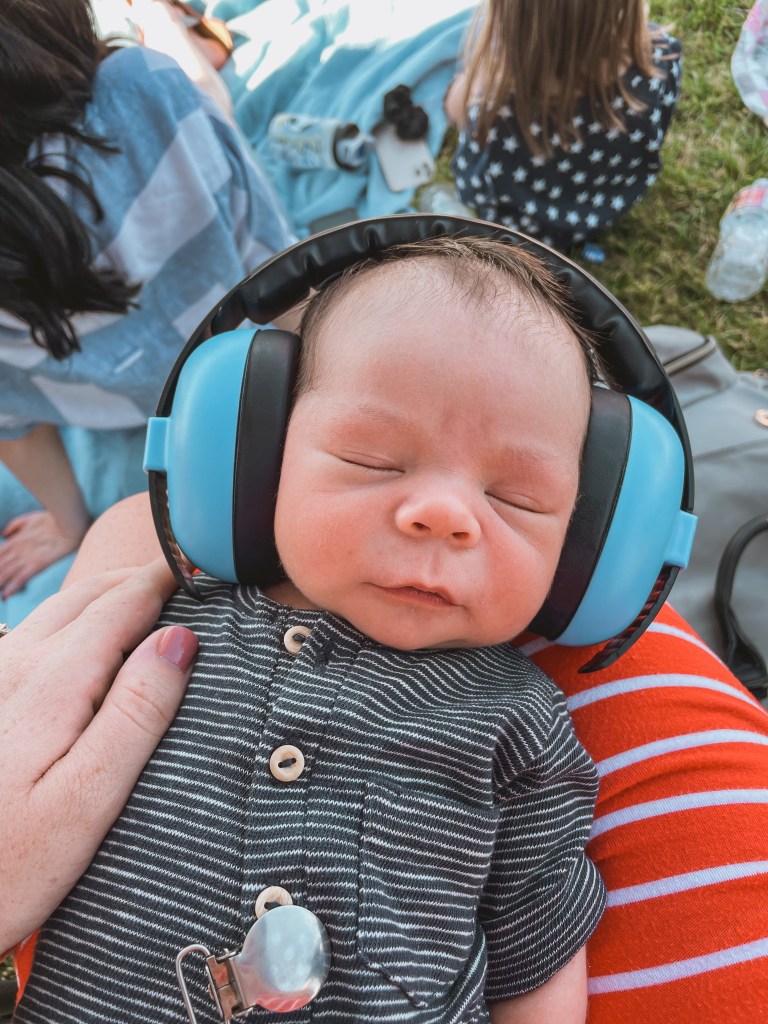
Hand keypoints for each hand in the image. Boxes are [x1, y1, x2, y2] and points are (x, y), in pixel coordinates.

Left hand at [0, 509, 90, 597]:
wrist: (68, 523)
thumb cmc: (52, 520)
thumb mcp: (30, 518)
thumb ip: (15, 525)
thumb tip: (3, 535)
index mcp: (15, 540)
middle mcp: (17, 550)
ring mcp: (26, 558)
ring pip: (5, 573)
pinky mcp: (37, 565)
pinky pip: (20, 578)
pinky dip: (11, 588)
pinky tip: (5, 596)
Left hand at [0, 559, 197, 950]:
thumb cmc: (10, 866)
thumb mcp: (89, 801)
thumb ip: (137, 713)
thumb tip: (177, 641)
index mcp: (51, 684)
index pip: (120, 606)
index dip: (163, 580)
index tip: (199, 562)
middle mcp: (14, 667)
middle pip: (84, 598)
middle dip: (134, 578)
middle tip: (179, 570)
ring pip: (53, 613)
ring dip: (100, 595)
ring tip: (140, 594)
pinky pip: (29, 637)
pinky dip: (69, 621)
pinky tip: (81, 638)